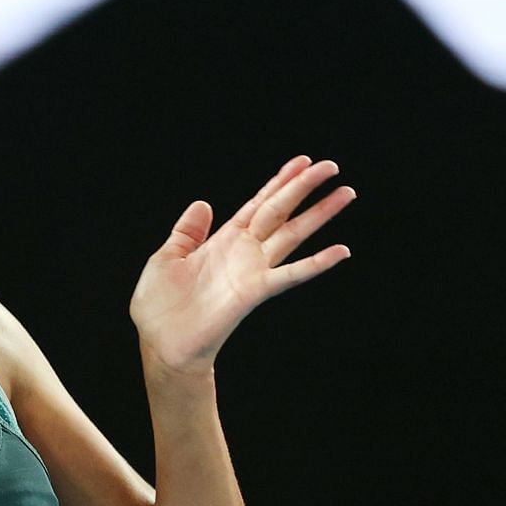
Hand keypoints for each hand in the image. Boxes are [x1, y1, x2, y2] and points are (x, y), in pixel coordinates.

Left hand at [129, 155, 355, 375]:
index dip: (278, 182)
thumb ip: (186, 232)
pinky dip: (317, 264)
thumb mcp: (165, 259)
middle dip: (304, 187)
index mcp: (222, 241)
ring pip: (293, 234)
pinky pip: (291, 275)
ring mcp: (252, 271)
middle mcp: (243, 252)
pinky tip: (340, 250)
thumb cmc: (159, 307)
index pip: (257, 204)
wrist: (160, 344)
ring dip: (319, 214)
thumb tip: (203, 203)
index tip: (302, 161)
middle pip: (280, 211)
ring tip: (346, 194)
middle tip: (331, 167)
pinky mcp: (255, 291)